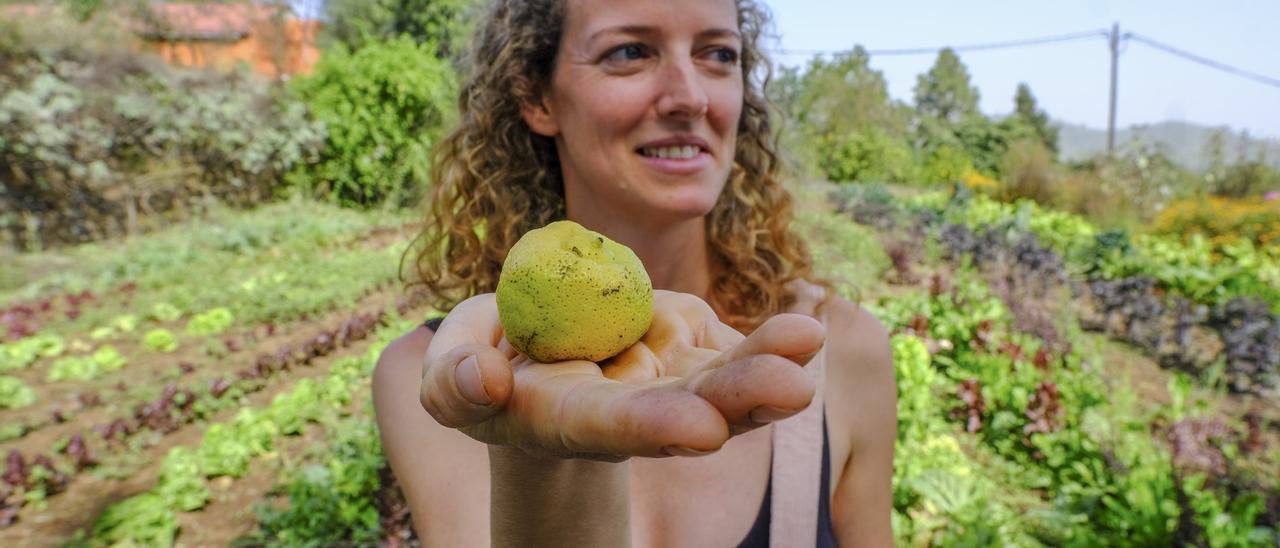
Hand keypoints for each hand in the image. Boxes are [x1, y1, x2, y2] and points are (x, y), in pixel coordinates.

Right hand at [421, 290, 824, 460]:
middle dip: (737, 398)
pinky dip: (773, 338)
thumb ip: (454, 381)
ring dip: (768, 362)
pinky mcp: (689, 347)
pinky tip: (809, 326)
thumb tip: (486, 380)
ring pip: (724, 378)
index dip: (653, 426)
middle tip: (792, 386)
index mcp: (566, 419)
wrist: (529, 353)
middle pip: (688, 409)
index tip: (700, 428)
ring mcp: (667, 380)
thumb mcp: (452, 367)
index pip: (610, 426)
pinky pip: (737, 345)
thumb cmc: (483, 362)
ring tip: (810, 338)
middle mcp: (630, 412)